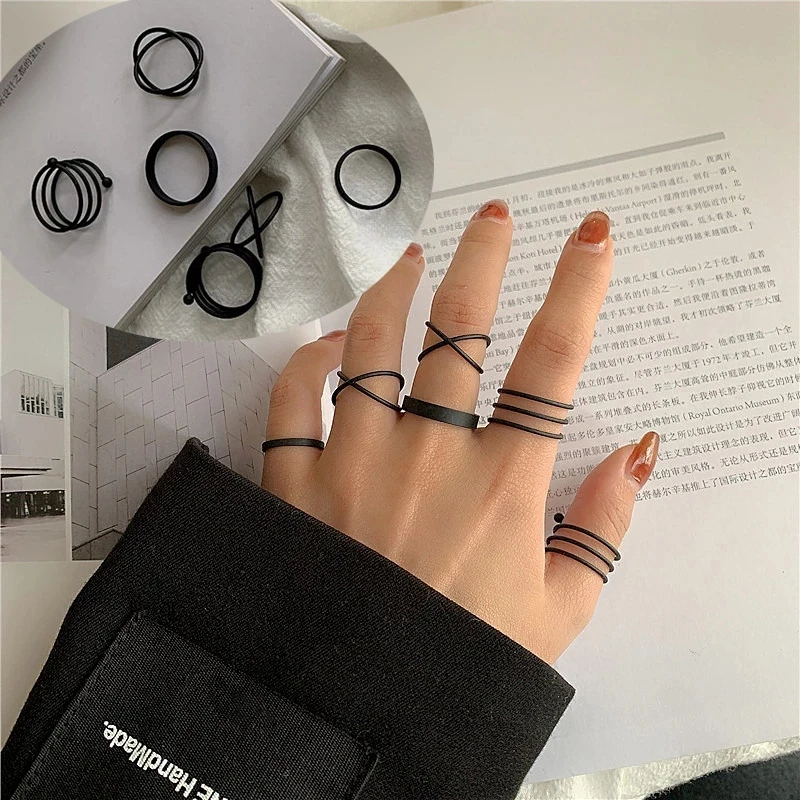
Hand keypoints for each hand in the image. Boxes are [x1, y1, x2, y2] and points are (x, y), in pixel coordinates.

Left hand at [261, 201, 658, 664]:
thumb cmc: (462, 658)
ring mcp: (354, 462)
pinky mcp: (293, 482)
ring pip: (373, 345)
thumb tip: (637, 452)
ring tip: (409, 258)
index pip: (554, 363)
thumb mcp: (559, 610)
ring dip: (393, 291)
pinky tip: (327, 345)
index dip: (580, 288)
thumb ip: (603, 527)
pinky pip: (292, 399)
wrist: (359, 709)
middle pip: (460, 329)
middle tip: (493, 218)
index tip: (592, 237)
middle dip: (483, 259)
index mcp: (501, 483)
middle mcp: (429, 454)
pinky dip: (307, 361)